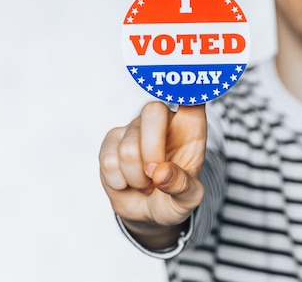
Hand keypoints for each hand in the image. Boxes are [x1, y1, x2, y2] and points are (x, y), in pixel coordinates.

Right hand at [99, 101, 205, 248]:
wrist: (149, 212)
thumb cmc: (175, 196)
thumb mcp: (189, 198)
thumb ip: (181, 186)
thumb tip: (161, 174)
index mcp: (190, 127)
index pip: (193, 97)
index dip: (190, 88)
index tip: (189, 91)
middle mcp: (163, 120)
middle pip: (153, 110)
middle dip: (152, 149)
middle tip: (155, 175)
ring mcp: (135, 128)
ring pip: (128, 146)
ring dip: (136, 177)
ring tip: (146, 184)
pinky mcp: (111, 141)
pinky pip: (108, 160)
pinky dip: (119, 180)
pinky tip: (128, 182)